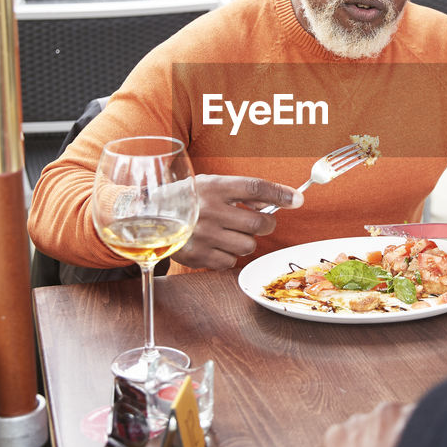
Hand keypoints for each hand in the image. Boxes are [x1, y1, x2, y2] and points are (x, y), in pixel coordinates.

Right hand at [175, 175, 301, 268]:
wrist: (149, 217)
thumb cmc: (189, 199)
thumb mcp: (212, 185)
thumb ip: (242, 192)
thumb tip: (275, 202)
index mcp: (213, 188)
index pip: (254, 188)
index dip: (280, 193)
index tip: (298, 199)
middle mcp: (209, 211)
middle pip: (258, 222)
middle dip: (265, 223)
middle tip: (258, 221)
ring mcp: (203, 236)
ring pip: (249, 246)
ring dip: (245, 241)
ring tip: (229, 233)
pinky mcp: (198, 257)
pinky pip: (231, 261)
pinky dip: (228, 255)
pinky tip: (216, 245)